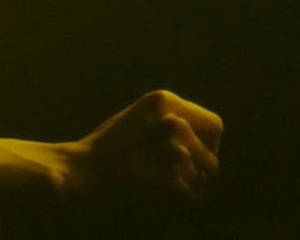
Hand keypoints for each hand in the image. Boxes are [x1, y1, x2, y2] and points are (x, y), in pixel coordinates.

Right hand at [66, 89, 222, 202]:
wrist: (84, 167)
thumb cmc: (112, 146)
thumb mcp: (141, 116)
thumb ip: (173, 121)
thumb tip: (211, 144)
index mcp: (163, 99)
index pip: (215, 125)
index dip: (209, 144)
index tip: (192, 155)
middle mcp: (171, 119)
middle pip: (211, 156)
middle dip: (201, 170)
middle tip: (177, 174)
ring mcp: (170, 149)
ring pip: (202, 179)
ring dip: (189, 185)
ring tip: (161, 181)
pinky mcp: (167, 178)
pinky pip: (193, 197)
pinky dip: (182, 200)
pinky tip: (159, 193)